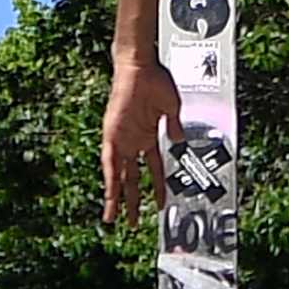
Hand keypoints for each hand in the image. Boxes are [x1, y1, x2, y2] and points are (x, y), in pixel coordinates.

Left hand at [100, 57, 182, 224]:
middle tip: (132, 222)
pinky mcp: (112, 133)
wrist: (140, 66)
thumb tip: (179, 140)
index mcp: (149, 136)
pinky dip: (109, 177)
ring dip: (116, 197)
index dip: (157, 188)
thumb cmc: (156, 81)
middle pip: (132, 180)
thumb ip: (175, 127)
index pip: (153, 170)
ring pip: (117, 176)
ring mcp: (122, 139)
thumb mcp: (172, 108)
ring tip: (114, 217)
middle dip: (132, 202)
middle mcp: (134, 141)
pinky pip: (109, 160)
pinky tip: (108, 192)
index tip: (160, 204)